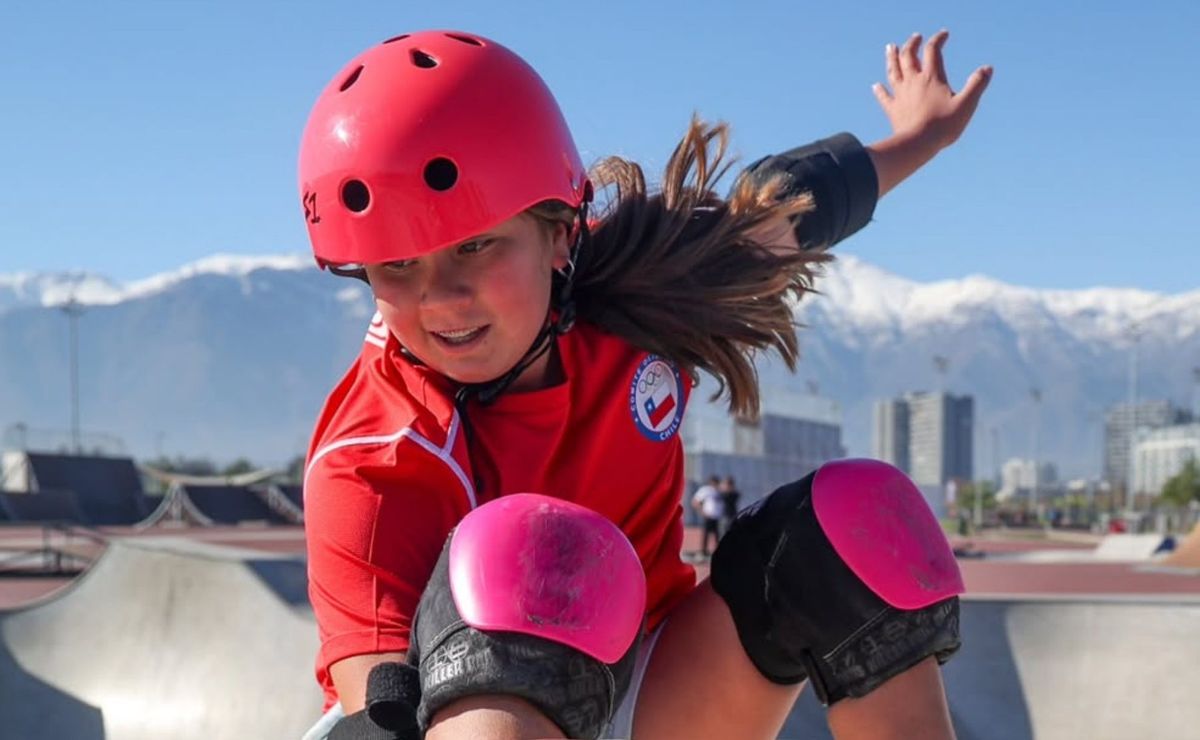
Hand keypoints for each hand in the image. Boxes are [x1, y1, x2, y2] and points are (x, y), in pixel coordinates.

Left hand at [873, 30, 991, 151]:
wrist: (917, 145)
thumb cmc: (943, 126)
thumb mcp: (966, 104)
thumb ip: (977, 85)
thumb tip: (987, 68)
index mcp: (932, 78)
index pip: (933, 51)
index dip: (938, 39)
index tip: (944, 34)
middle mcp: (913, 82)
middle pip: (908, 56)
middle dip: (912, 44)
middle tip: (916, 37)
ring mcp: (901, 95)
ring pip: (893, 71)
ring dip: (892, 58)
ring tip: (890, 47)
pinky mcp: (893, 110)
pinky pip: (884, 97)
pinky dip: (880, 90)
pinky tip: (876, 85)